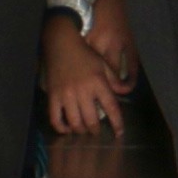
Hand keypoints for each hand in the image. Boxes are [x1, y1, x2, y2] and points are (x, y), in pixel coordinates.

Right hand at [41, 11, 127, 137]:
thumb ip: (114, 80)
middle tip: (97, 131)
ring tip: (83, 129)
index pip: (111, 108)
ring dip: (81, 130)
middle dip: (96, 130)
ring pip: (75, 123)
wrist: (61, 43)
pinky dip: (61, 128)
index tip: (119, 133)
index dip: (117, 124)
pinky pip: (55, 119)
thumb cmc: (84, 54)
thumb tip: (124, 92)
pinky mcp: (53, 96)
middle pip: (92, 121)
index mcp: (98, 83)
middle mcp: (83, 91)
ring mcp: (66, 95)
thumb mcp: (102, 64)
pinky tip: (67, 128)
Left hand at [85, 0, 137, 97]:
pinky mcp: (133, 44)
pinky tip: (128, 86)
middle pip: (93, 73)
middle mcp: (100, 43)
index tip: (77, 93)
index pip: (80, 63)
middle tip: (93, 105)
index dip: (78, 80)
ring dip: (111, 88)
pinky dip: (130, 79)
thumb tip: (79, 56)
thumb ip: (86, 39)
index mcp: (88, 37)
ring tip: (111, 100)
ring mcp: (118, 44)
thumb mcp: (91, 21)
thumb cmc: (106, 5)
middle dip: (92, 90)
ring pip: (111, 74)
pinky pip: (131, 68)